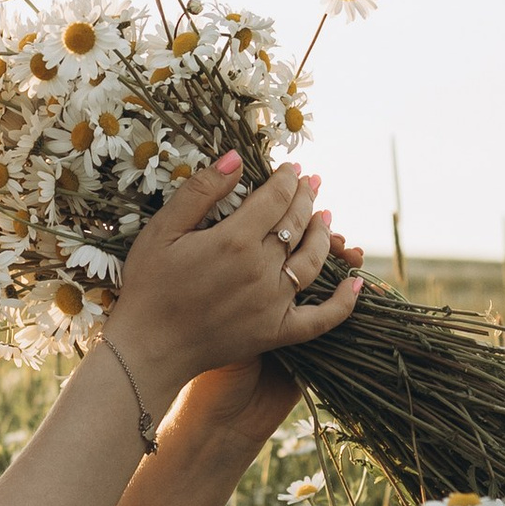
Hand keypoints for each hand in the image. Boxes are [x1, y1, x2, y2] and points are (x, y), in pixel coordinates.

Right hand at [110, 156, 364, 417]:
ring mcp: (274, 303)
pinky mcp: (277, 332)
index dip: (287, 179)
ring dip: (324, 235)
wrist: (149, 348)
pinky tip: (356, 283)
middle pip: (297, 224)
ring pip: (313, 261)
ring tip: (326, 218)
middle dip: (307, 199)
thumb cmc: (148, 286)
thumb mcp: (162, 231)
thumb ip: (200, 192)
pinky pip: (321, 318)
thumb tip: (235, 157)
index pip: (275, 198)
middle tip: (312, 183)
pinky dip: (344, 302)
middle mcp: (262, 269)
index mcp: (234, 239)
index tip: (292, 168)